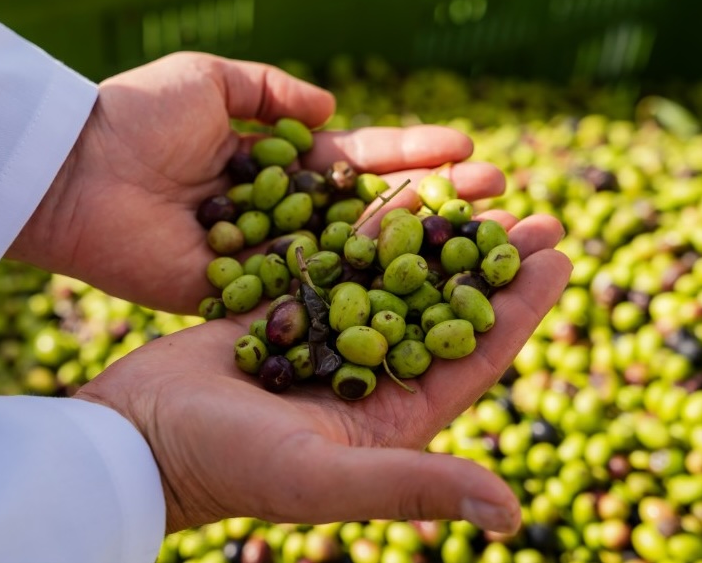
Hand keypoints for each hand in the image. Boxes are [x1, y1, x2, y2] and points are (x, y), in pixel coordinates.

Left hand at [8, 51, 505, 314]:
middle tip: (500, 198)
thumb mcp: (209, 80)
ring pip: (354, 257)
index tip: (469, 149)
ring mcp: (267, 262)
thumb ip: (271, 93)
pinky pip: (312, 296)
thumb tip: (332, 110)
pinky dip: (365, 296)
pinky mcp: (243, 302)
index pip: (359, 161)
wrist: (76, 174)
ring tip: (485, 239)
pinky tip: (423, 294)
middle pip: (371, 212)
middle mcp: (282, 216)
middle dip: (435, 203)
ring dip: (418, 251)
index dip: (411, 156)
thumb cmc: (138, 117)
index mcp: (276, 163)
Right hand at [75, 212, 570, 533]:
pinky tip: (402, 189)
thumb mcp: (321, 476)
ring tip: (482, 190)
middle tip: (541, 214)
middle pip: (448, 311)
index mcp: (391, 421)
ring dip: (442, 237)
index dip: (521, 310)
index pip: (473, 358)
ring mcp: (332, 340)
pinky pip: (345, 261)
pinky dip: (375, 227)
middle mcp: (370, 378)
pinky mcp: (291, 310)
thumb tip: (509, 513)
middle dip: (494, 264)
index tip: (561, 260)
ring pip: (401, 278)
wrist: (140, 433)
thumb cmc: (225, 462)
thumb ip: (410, 485)